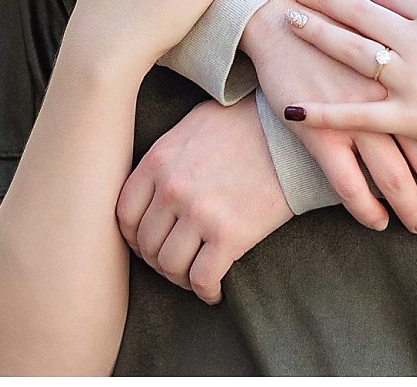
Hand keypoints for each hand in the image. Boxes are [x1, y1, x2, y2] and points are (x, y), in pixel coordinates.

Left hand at [116, 96, 292, 303]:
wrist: (292, 133)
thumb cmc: (245, 124)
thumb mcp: (193, 125)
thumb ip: (165, 155)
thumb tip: (150, 184)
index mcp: (158, 160)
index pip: (124, 214)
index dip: (133, 237)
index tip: (149, 244)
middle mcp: (172, 188)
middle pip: (147, 245)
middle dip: (158, 260)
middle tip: (176, 262)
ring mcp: (200, 213)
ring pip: (170, 266)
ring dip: (180, 278)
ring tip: (195, 275)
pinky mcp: (230, 234)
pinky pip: (203, 278)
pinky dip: (206, 291)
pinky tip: (214, 291)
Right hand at [245, 0, 416, 232]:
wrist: (284, 20)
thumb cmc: (347, 25)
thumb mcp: (398, 29)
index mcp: (416, 68)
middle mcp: (391, 94)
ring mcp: (355, 114)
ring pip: (394, 178)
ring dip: (414, 209)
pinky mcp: (320, 130)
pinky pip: (348, 184)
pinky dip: (366, 209)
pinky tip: (378, 223)